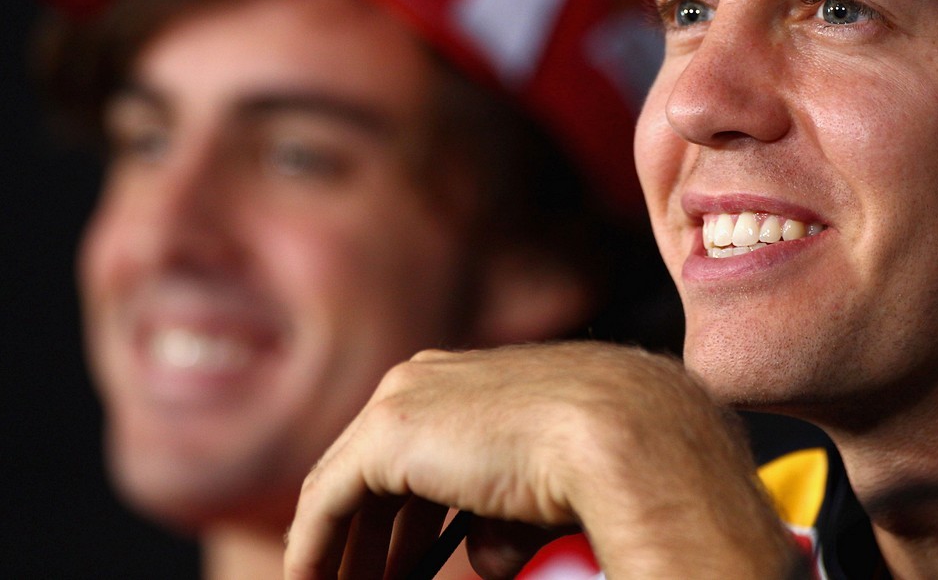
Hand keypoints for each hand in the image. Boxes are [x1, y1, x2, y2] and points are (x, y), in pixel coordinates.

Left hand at [283, 341, 800, 578]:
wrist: (621, 432)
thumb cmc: (608, 461)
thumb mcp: (545, 490)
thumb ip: (504, 518)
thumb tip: (483, 557)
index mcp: (472, 377)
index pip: (417, 447)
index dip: (403, 517)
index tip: (403, 566)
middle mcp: (429, 377)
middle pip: (375, 468)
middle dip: (370, 538)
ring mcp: (403, 399)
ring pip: (346, 487)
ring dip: (341, 550)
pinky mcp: (385, 435)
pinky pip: (328, 504)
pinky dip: (316, 549)